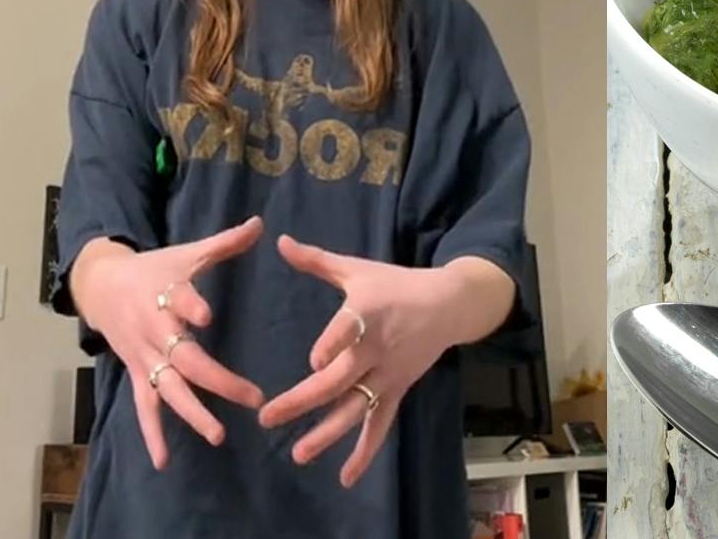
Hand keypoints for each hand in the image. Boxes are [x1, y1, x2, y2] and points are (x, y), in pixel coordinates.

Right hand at [68, 217, 266, 469]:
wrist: (102, 286)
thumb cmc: (156, 269)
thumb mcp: (187, 253)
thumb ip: (225, 244)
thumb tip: (261, 224)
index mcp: (166, 295)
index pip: (178, 300)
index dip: (190, 306)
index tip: (206, 315)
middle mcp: (154, 331)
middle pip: (183, 358)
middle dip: (216, 379)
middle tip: (252, 396)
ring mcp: (144, 357)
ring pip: (167, 390)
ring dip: (191, 414)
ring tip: (218, 435)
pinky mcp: (137, 373)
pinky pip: (145, 406)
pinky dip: (151, 434)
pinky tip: (162, 461)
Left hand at [257, 235, 486, 487]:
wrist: (449, 304)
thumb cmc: (396, 284)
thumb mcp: (358, 269)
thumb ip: (317, 262)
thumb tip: (278, 240)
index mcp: (368, 313)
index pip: (350, 330)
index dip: (334, 344)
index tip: (314, 359)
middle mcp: (378, 348)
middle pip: (341, 379)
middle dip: (304, 400)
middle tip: (268, 416)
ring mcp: (388, 374)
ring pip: (357, 408)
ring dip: (328, 433)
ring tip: (299, 454)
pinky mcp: (397, 390)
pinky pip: (381, 425)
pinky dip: (365, 452)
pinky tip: (345, 477)